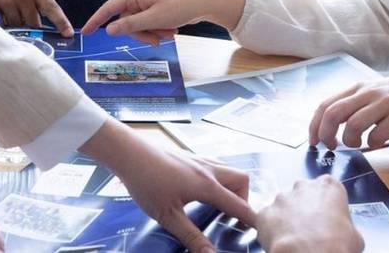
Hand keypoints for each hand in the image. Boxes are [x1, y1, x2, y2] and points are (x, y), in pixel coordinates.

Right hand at [0, 0, 71, 35]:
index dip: (62, 22)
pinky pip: (1, 23)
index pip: (52, 8)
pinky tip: (0, 13)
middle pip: (33, 23)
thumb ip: (37, 1)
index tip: (68, 34)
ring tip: (10, 12)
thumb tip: (42, 26)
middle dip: (30, 26)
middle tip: (24, 21)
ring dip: (15, 24)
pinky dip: (2, 22)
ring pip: (16, 25)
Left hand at [80, 120, 255, 252]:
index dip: (252, 220)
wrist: (129, 152)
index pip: (240, 205)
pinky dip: (218, 179)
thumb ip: (191, 236)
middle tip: (232, 217)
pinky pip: (215, 167)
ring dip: (231, 188)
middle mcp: (209, 170)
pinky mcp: (190, 157)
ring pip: (229, 171)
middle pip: (242, 181)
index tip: (260, 231)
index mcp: (207, 186)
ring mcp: (200, 160)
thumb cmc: (146, 181)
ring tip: (218, 206)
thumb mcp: (168, 215)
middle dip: (243, 200)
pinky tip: (201, 190)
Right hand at [81, 0, 244, 44]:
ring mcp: (148, 4)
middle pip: (127, 22)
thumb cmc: (181, 6)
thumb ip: (131, 25)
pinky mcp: (157, 10)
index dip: (96, 20)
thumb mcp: (154, 18)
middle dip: (141, 34)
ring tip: (169, 34)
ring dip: (152, 34)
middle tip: (157, 40)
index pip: (109, 8)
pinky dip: (158, 31)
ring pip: (139, 26)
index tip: (85, 33)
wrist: (205, 2)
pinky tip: (171, 31)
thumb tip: (109, 30)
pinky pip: (149, 25)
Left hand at [257, 176, 362, 252]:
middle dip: (305, 210)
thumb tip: (339, 231)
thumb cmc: (337, 244)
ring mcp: (281, 198)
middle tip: (310, 231)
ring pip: (283, 206)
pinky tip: (281, 242)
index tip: (328, 221)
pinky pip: (268, 220)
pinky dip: (272, 230)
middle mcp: (303, 186)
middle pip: (303, 195)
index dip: (326, 207)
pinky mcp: (264, 212)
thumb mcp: (354, 234)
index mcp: (328, 186)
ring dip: (287, 219)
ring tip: (295, 238)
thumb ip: (343, 224)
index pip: (327, 190)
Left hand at [309, 74, 388, 148]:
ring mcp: (384, 103)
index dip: (315, 125)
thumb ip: (354, 103)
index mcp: (358, 87)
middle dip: (326, 135)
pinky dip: (372, 143)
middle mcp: (367, 93)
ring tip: (357, 144)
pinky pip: (377, 134)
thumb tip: (329, 123)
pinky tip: (378, 142)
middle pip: (333, 114)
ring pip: (353, 125)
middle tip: (331, 147)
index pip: (325, 105)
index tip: (314, 141)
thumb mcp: (374, 92)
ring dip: (350, 141)